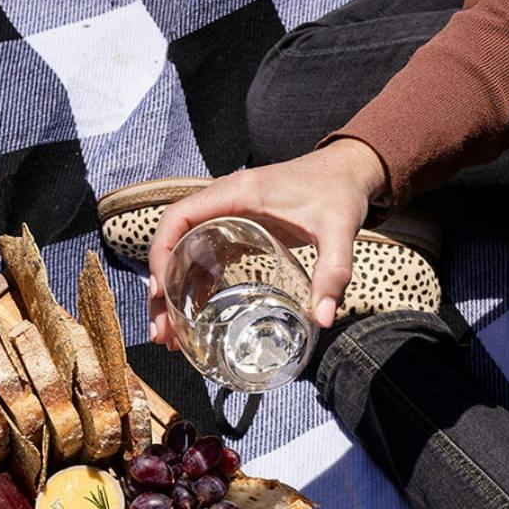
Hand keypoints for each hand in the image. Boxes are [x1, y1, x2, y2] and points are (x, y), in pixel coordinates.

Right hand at [147, 139, 388, 342]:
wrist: (348, 173)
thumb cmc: (339, 192)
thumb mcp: (339, 230)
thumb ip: (334, 271)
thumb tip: (322, 319)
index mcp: (237, 194)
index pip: (179, 217)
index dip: (161, 252)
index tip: (160, 290)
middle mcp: (224, 205)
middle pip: (174, 244)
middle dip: (162, 288)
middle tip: (162, 331)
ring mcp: (228, 219)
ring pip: (185, 256)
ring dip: (174, 294)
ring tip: (170, 335)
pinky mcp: (237, 233)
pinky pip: (205, 261)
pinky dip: (195, 290)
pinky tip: (193, 318)